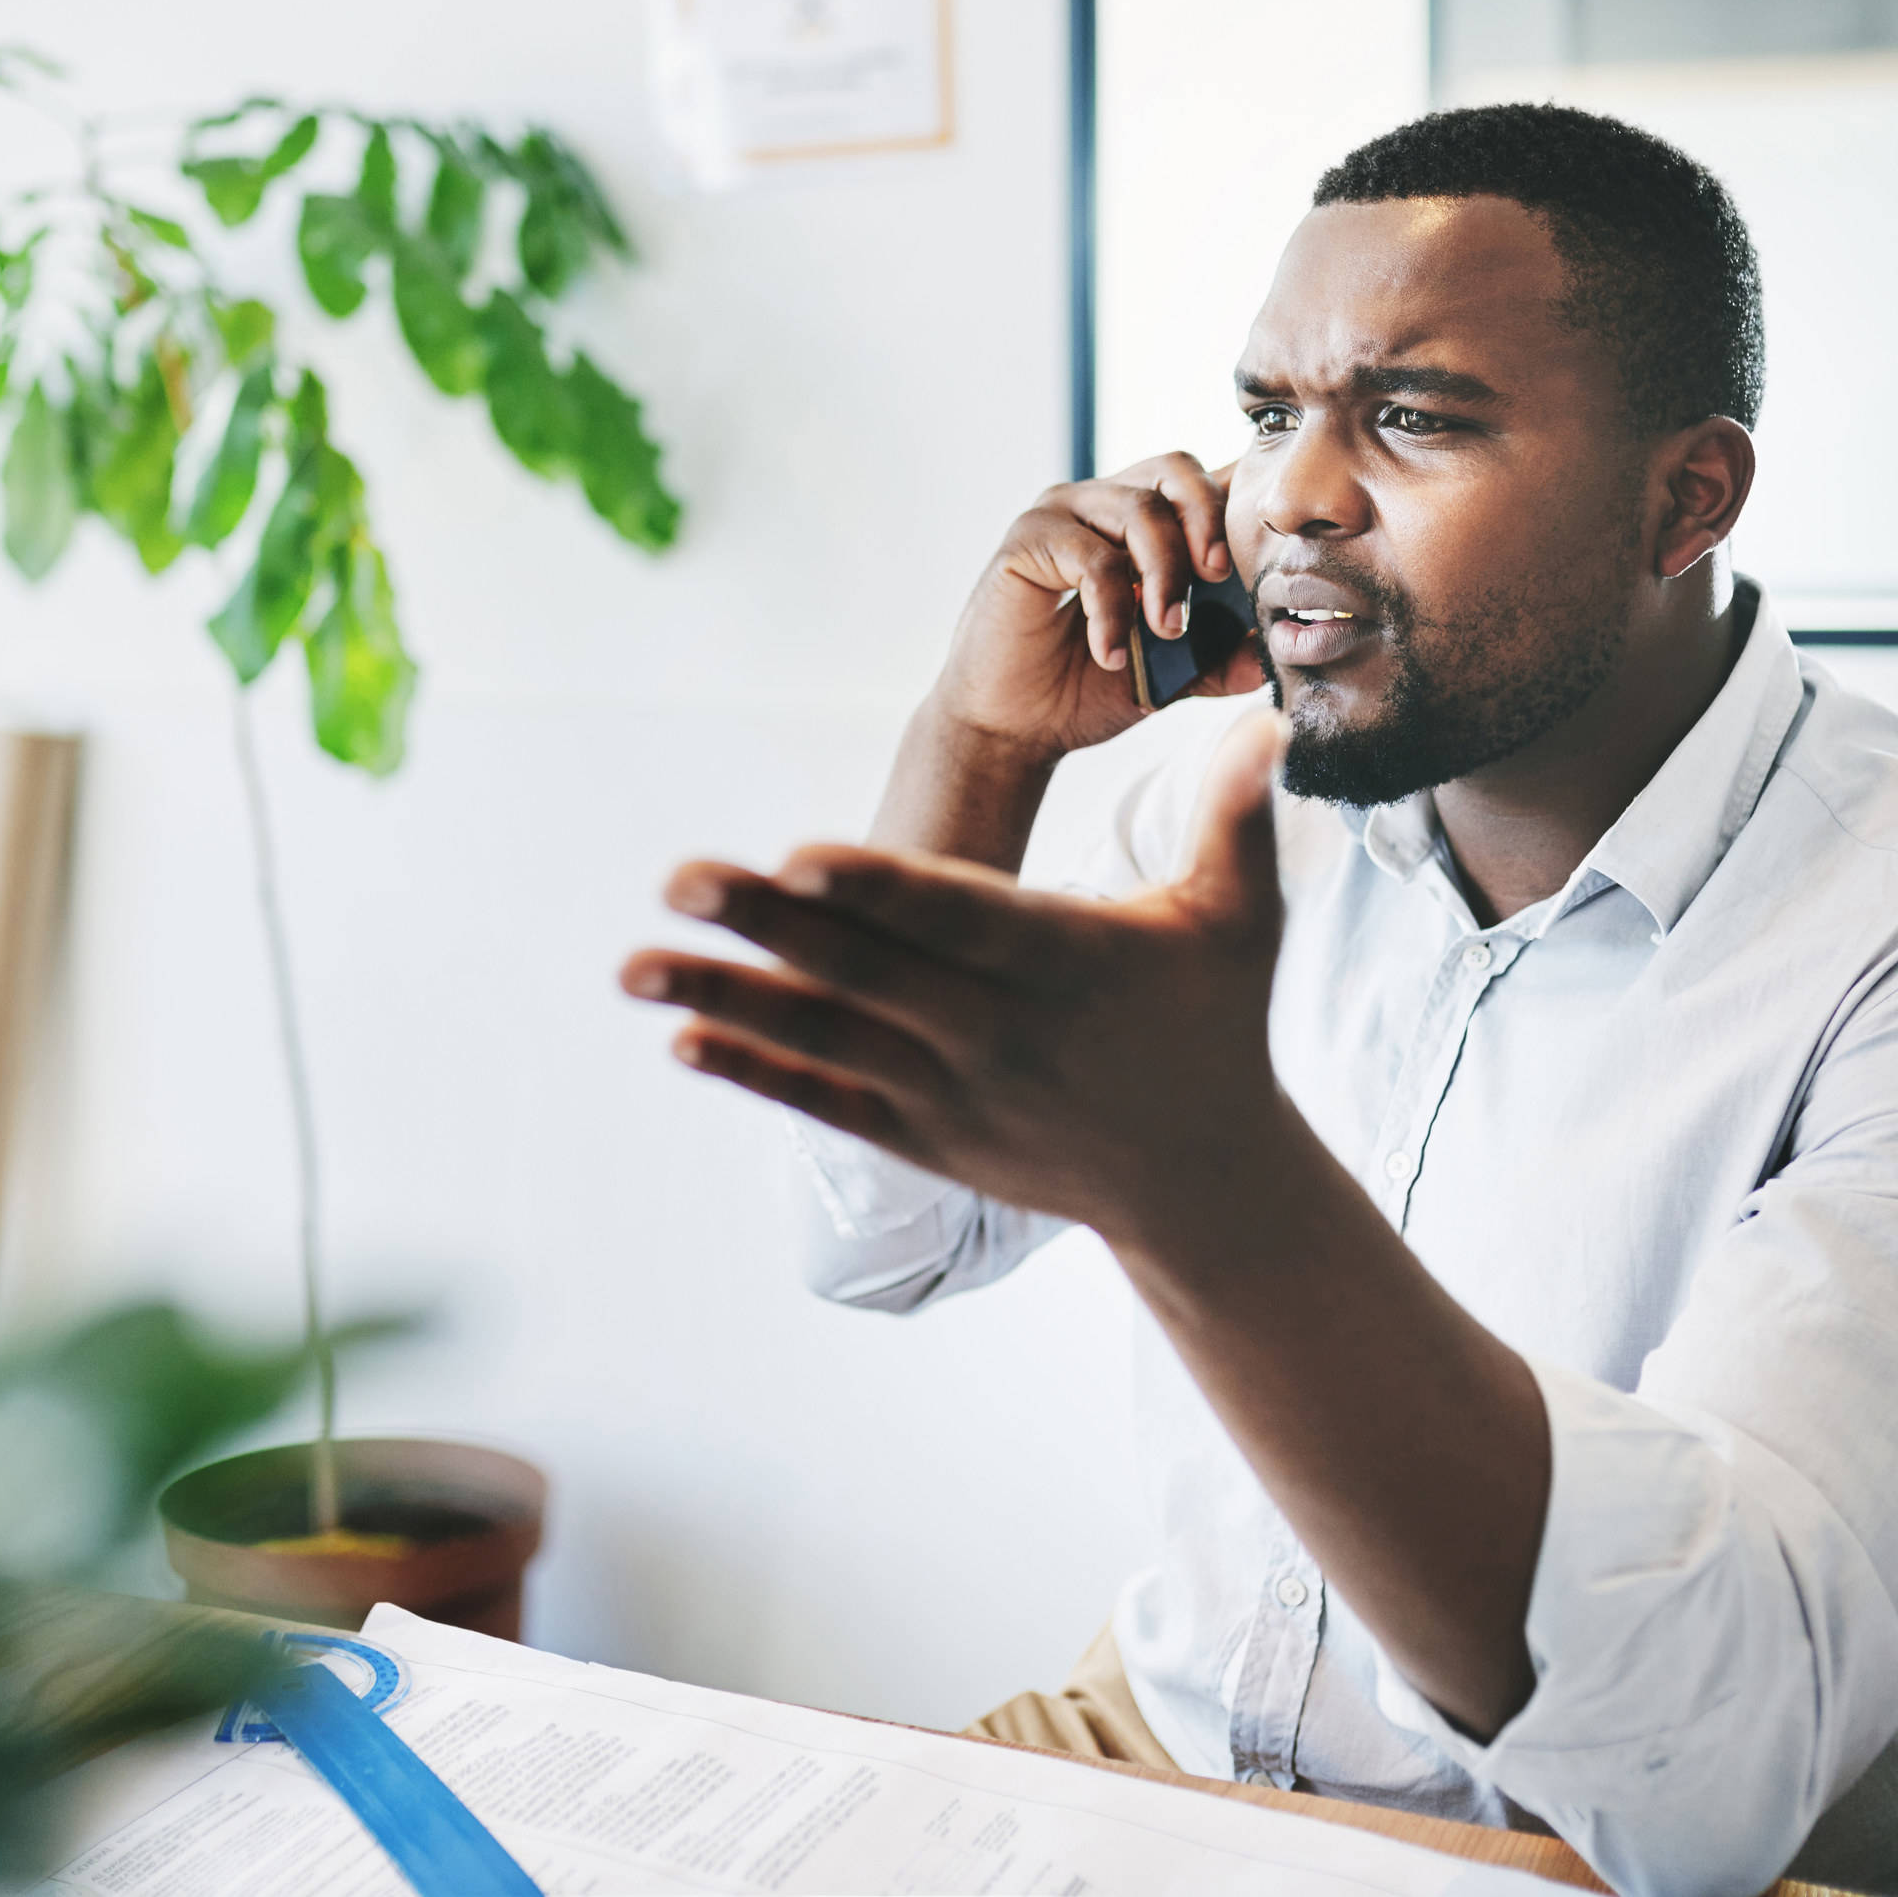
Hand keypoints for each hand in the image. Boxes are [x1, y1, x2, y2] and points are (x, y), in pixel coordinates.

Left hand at [625, 710, 1297, 1238]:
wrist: (1201, 1180)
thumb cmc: (1216, 1025)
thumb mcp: (1242, 920)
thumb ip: (1237, 818)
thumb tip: (1266, 716)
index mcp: (1063, 961)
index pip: (955, 918)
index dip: (874, 888)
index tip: (797, 852)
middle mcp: (995, 1032)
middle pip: (865, 971)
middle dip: (767, 924)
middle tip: (675, 874)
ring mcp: (951, 1093)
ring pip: (825, 1039)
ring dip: (725, 1000)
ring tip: (631, 965)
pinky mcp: (925, 1139)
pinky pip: (826, 1102)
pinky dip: (755, 1073)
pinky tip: (681, 1038)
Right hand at [930, 453, 1264, 763]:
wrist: (1012, 729)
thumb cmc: (1085, 690)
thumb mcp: (1173, 675)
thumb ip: (1223, 658)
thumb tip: (1282, 648)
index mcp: (1143, 524)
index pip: (1202, 484)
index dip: (1237, 505)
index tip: (1265, 556)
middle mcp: (1103, 504)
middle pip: (1175, 469)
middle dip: (1209, 518)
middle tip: (1218, 576)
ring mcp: (1062, 515)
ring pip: (1138, 508)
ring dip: (1166, 572)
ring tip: (1168, 630)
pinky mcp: (1026, 541)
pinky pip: (1090, 557)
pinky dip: (1113, 607)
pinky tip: (1114, 653)